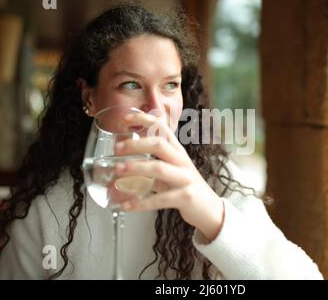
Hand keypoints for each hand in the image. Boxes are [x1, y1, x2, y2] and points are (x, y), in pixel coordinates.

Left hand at [113, 111, 224, 241]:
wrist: (211, 210)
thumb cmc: (187, 188)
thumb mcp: (171, 173)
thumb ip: (152, 166)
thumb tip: (124, 165)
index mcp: (178, 152)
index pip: (163, 129)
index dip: (146, 120)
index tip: (127, 117)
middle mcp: (182, 162)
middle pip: (159, 144)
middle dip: (136, 144)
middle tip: (117, 148)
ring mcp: (185, 179)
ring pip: (159, 168)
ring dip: (136, 168)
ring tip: (118, 170)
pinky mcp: (185, 197)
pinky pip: (160, 199)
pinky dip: (140, 203)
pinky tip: (126, 205)